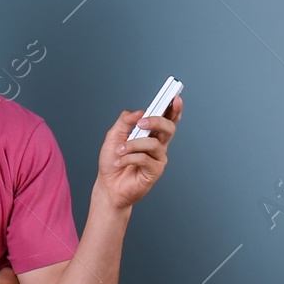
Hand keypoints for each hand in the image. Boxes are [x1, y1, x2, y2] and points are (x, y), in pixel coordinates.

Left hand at [97, 95, 181, 210]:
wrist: (108, 185)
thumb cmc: (113, 161)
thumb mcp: (114, 135)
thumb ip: (126, 120)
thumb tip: (140, 112)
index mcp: (151, 134)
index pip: (168, 119)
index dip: (174, 109)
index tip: (175, 98)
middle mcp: (158, 145)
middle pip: (169, 128)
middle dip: (156, 121)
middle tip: (141, 123)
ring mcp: (158, 158)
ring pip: (154, 143)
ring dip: (133, 145)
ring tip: (120, 150)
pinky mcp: (155, 171)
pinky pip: (144, 159)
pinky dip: (129, 158)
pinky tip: (120, 162)